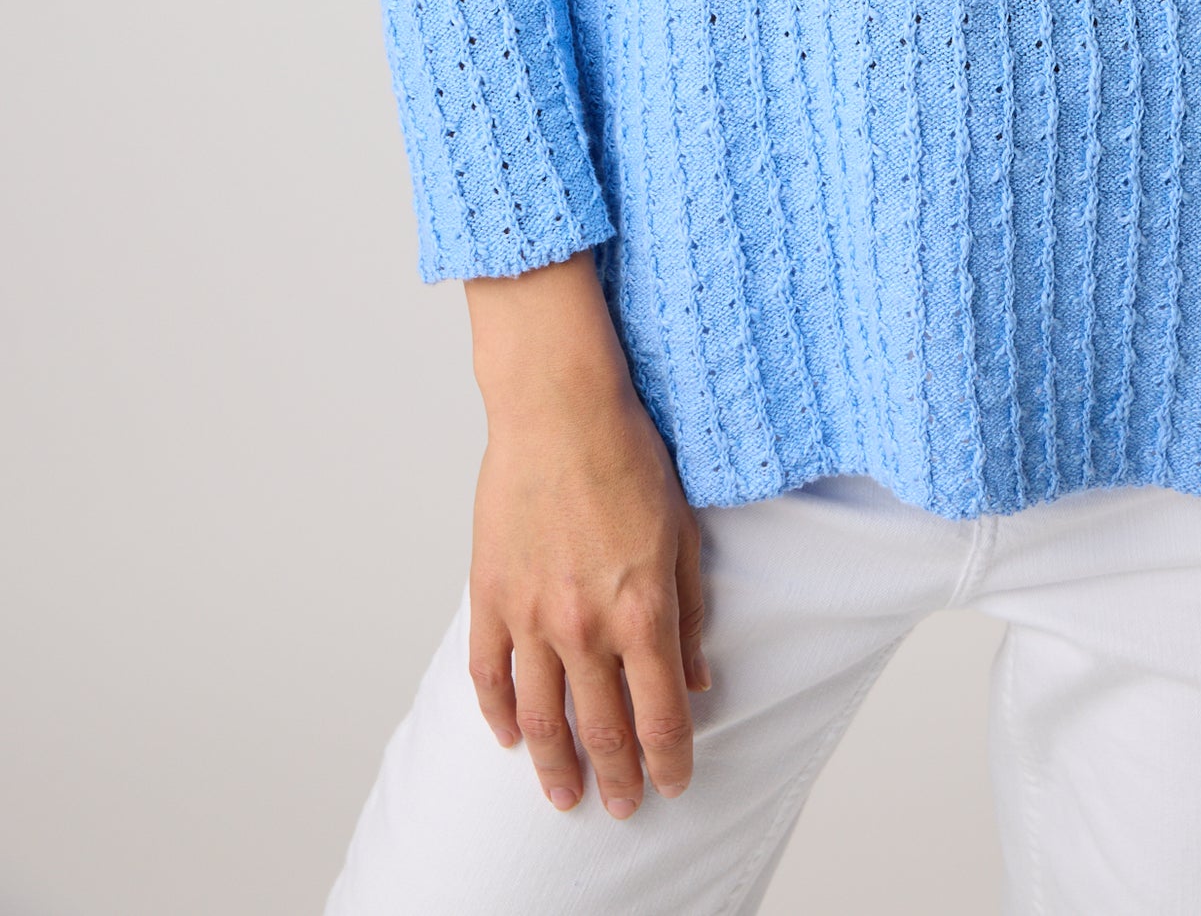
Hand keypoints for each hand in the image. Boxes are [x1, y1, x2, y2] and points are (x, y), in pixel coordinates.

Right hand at [463, 254, 709, 817]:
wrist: (560, 406)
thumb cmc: (630, 456)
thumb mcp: (683, 533)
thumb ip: (690, 613)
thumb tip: (696, 678)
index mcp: (643, 611)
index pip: (660, 717)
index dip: (669, 762)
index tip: (673, 785)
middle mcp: (586, 626)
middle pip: (601, 730)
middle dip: (615, 778)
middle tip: (619, 808)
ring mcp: (531, 615)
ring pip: (540, 718)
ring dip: (553, 765)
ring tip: (563, 795)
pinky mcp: (490, 595)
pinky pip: (488, 674)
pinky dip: (497, 713)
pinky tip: (509, 736)